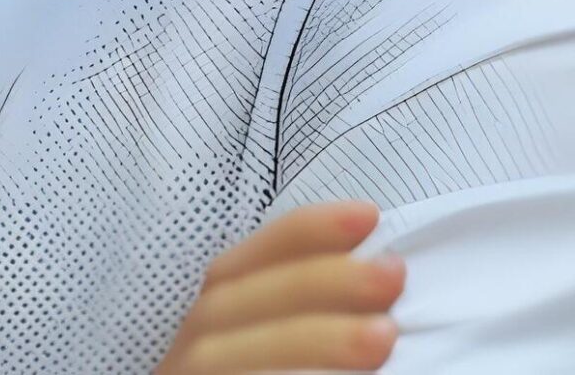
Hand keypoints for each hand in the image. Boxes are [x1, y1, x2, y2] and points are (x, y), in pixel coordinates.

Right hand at [152, 201, 401, 372]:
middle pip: (225, 305)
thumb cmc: (278, 370)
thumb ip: (307, 317)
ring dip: (307, 342)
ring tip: (382, 337)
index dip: (297, 235)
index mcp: (207, 334)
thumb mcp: (283, 345)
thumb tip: (381, 283)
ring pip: (223, 359)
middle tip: (391, 275)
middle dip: (312, 282)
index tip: (366, 215)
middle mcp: (183, 358)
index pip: (235, 269)